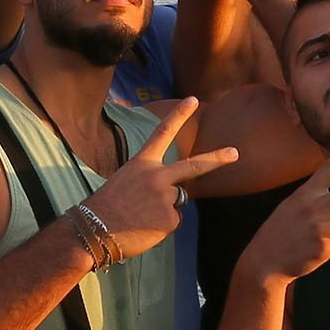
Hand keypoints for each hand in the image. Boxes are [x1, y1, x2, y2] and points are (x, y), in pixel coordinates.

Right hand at [79, 101, 239, 259]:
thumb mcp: (126, 181)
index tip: (193, 99)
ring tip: (139, 217)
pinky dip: (160, 227)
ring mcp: (165, 197)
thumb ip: (153, 180)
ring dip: (163, 211)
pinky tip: (143, 228)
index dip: (178, 115)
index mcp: (142, 163)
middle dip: (217, 159)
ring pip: (177, 202)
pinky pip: (173, 222)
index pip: (163, 133)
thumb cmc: (106, 207)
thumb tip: (177, 194)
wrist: (94, 230)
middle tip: (235, 153)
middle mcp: (157, 176)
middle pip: (194, 167)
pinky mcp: (169, 218)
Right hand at [239, 139, 329, 286]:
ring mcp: (321, 226)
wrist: (265, 261)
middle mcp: (315, 206)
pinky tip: (319, 250)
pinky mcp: (326, 246)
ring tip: (319, 237)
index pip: (328, 169)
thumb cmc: (279, 233)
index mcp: (305, 194)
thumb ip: (314, 199)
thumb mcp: (291, 206)